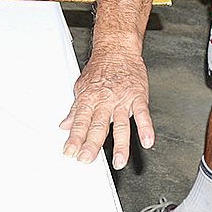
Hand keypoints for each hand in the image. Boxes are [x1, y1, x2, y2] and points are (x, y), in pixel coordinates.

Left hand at [59, 48, 153, 168]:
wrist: (117, 49)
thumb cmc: (100, 67)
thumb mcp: (81, 86)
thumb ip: (75, 109)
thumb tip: (64, 125)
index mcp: (89, 99)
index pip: (79, 122)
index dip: (74, 138)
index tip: (70, 152)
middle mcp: (105, 101)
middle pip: (97, 126)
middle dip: (91, 144)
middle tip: (87, 159)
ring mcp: (122, 100)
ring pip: (121, 125)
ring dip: (121, 145)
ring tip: (119, 162)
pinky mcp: (138, 97)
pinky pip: (142, 114)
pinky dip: (146, 128)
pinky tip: (147, 141)